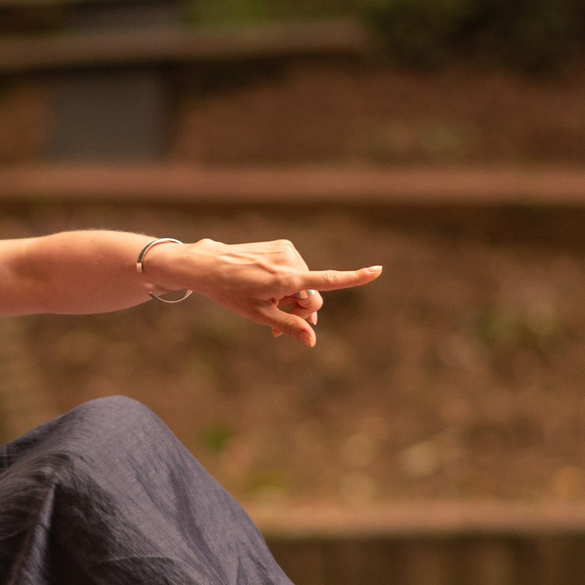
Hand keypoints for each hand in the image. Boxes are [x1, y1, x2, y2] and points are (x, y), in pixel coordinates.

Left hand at [145, 238, 380, 346]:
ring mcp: (287, 251)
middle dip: (301, 311)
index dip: (354, 277)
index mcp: (286, 279)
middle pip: (313, 294)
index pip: (328, 280)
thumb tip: (312, 340)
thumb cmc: (230, 292)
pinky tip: (267, 290)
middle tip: (276, 330)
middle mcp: (291, 261)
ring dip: (292, 299)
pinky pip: (295, 270)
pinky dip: (287, 284)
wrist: (207, 264)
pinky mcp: (282, 245)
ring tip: (267, 307)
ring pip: (304, 283)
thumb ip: (288, 326)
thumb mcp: (258, 314)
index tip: (377, 270)